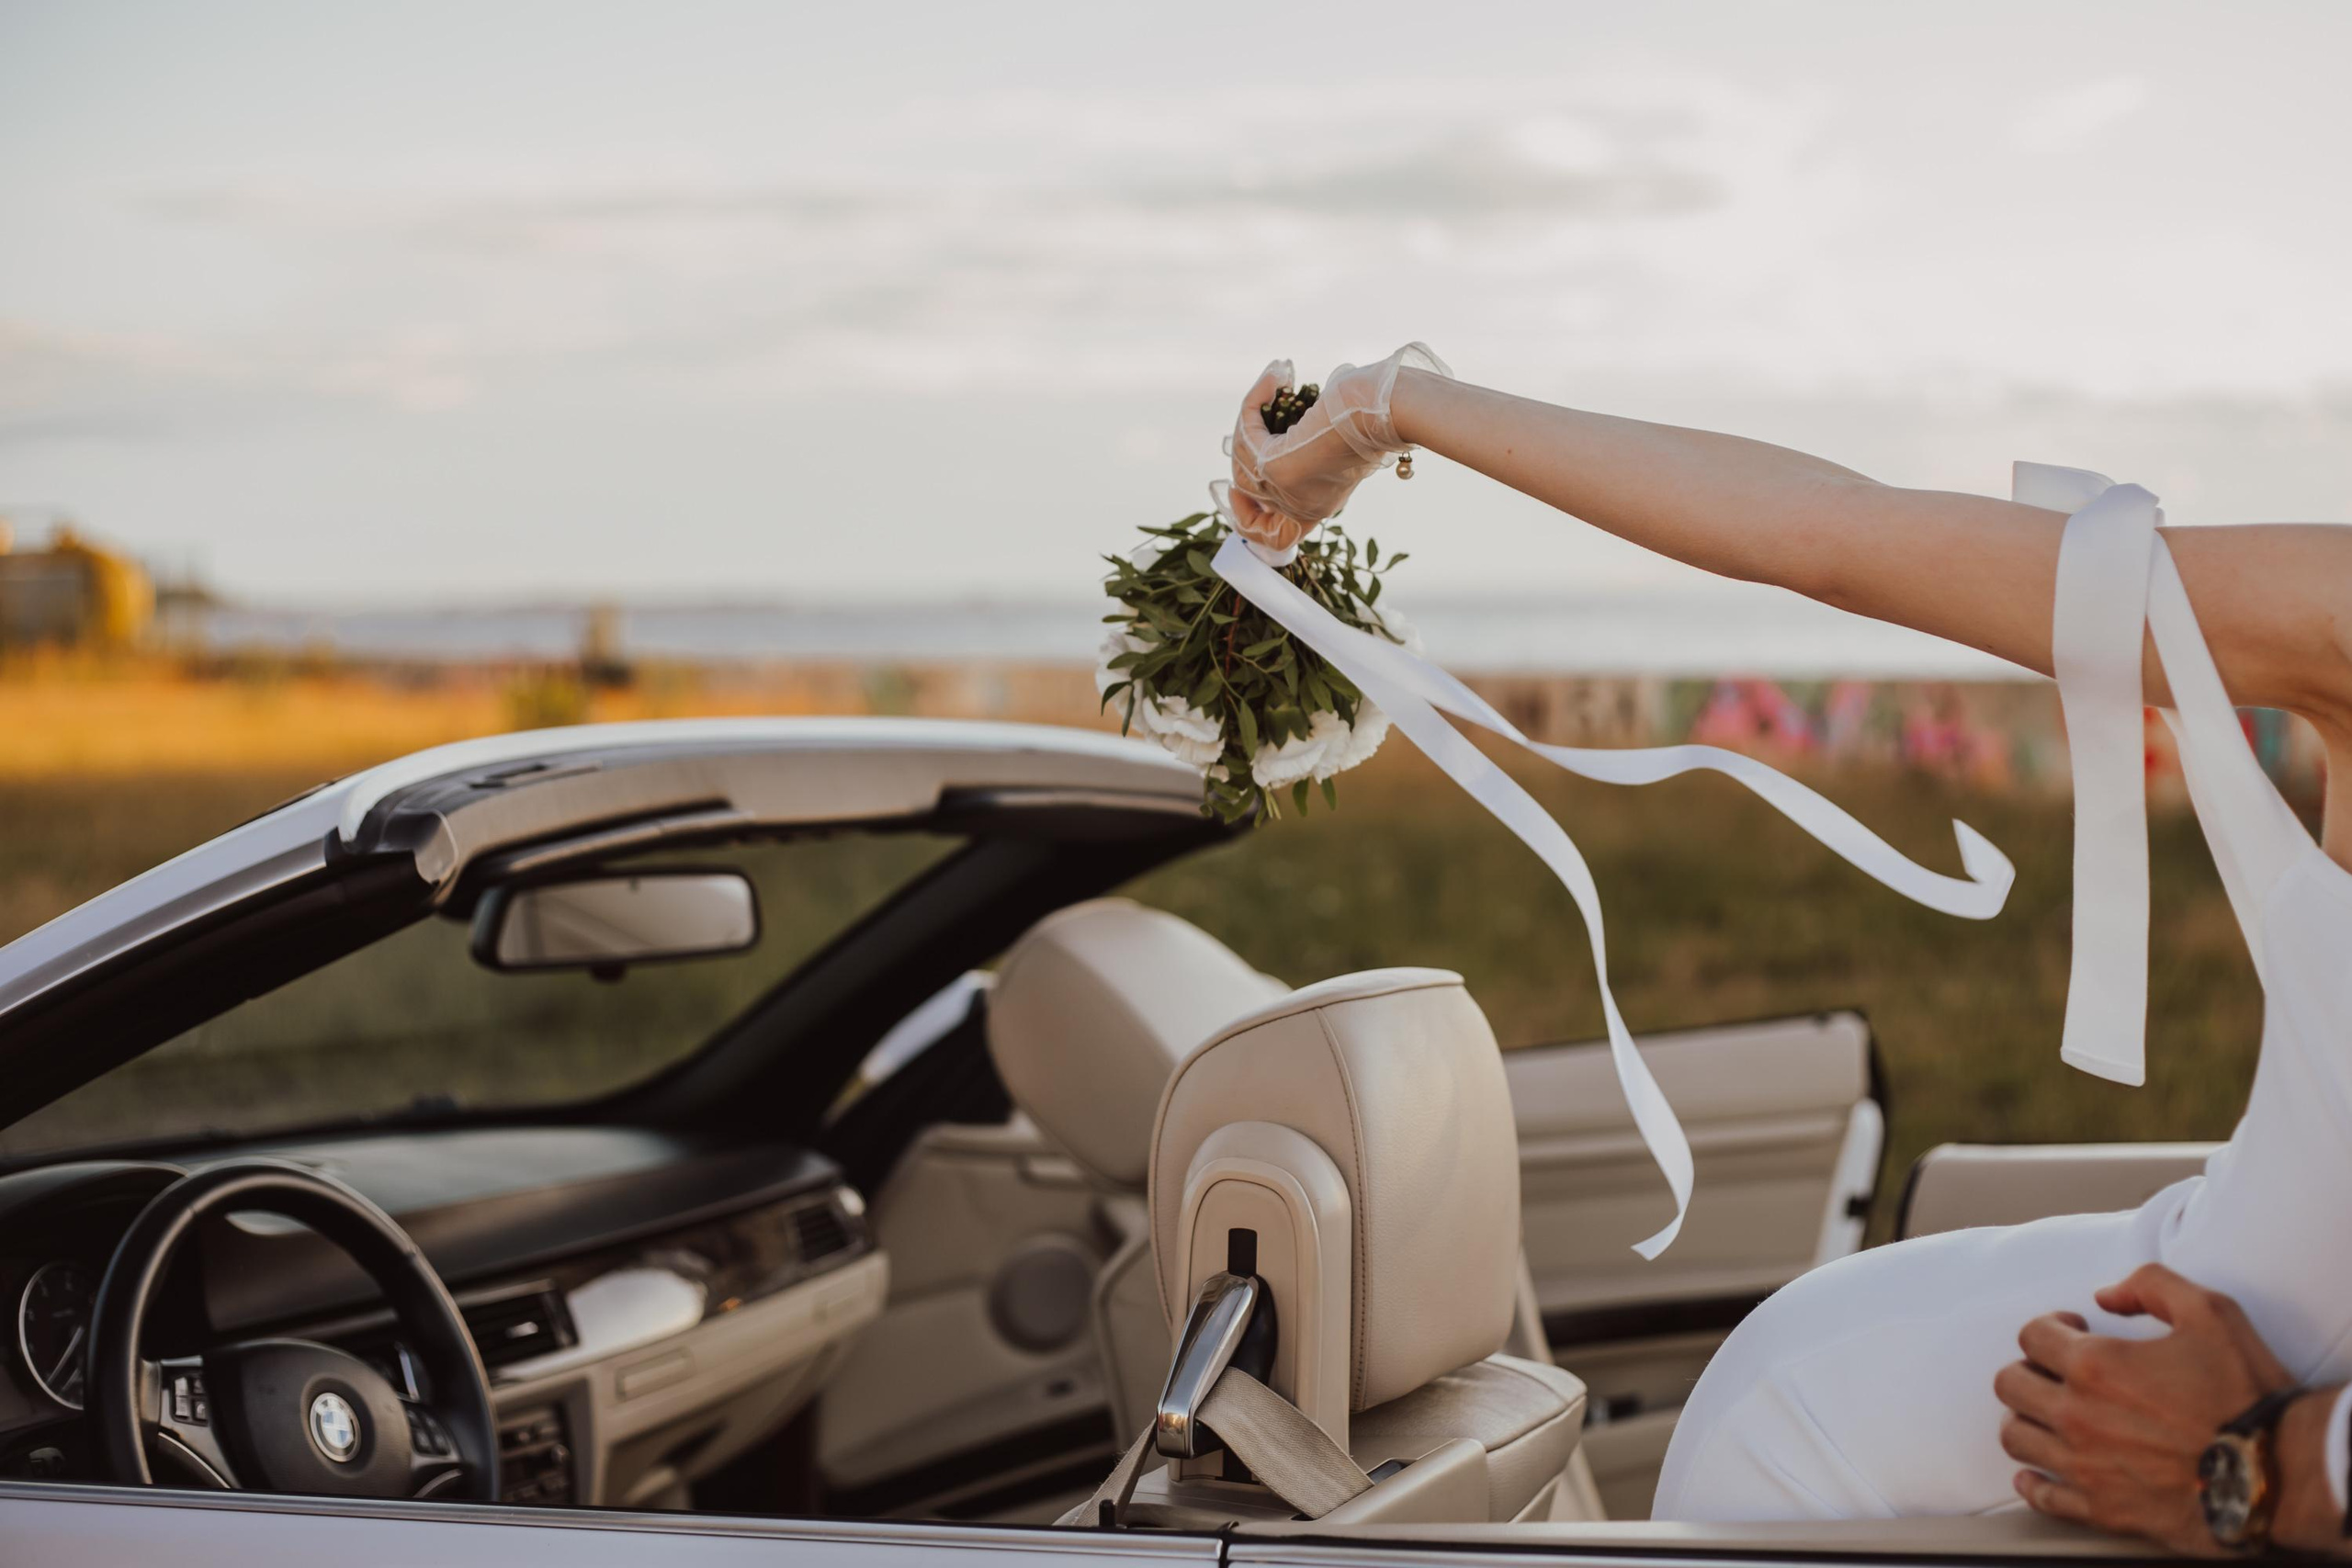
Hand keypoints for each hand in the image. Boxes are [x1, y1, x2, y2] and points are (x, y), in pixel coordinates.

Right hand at [1215, 343, 1450, 553]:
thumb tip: (1270, 420)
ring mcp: (1285, 492)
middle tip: (1264, 400)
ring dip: (1251, 414)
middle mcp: (1299, 508)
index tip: (1236, 488)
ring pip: (1241, 457)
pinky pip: (1246, 435)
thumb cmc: (1372, 416)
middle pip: (1245, 484)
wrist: (1388, 410)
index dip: (1246, 517)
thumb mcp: (1332, 440)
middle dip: (1244, 441)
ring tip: (1276, 380)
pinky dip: (1255, 402)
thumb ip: (1300, 443)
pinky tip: (1277, 377)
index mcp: (1315, 508)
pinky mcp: (1276, 468)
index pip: (1269, 534)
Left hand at [1994, 1263, 2293, 1555]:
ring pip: (2016, 1437)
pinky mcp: (2102, 1508)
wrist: (2278, 1471)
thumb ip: (2150, 1285)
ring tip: (2051, 1415)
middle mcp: (2077, 1415)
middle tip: (2057, 1371)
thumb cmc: (2245, 1394)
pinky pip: (2043, 1497)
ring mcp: (2084, 1465)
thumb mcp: (2209, 1312)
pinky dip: (2034, 1483)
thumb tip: (2107, 1294)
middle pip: (2010, 1385)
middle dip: (2029, 1368)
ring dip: (2026, 1420)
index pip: (2031, 1336)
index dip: (2050, 1325)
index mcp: (2094, 1366)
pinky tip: (2040, 1472)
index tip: (2073, 1330)